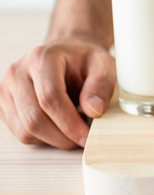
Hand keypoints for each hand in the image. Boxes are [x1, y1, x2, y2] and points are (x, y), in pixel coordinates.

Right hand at [0, 38, 114, 148]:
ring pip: (25, 130)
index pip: (50, 97)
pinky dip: (43, 138)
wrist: (66, 54)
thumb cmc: (84, 60)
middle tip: (84, 139)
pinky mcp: (3, 105)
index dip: (69, 122)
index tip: (86, 136)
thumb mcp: (104, 65)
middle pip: (34, 118)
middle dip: (63, 136)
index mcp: (42, 58)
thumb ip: (101, 85)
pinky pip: (21, 133)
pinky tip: (59, 127)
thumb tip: (93, 110)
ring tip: (74, 130)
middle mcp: (18, 73)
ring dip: (53, 139)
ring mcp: (6, 90)